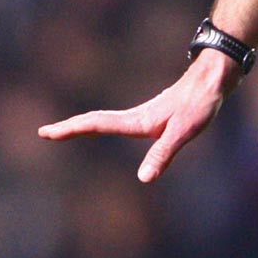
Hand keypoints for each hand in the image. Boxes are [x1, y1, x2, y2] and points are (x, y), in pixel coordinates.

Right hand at [39, 52, 243, 183]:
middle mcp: (134, 118)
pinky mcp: (150, 117)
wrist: (213, 79)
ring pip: (102, 120)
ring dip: (81, 125)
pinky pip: (115, 121)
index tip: (46, 132)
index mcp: (137, 121)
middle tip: (44, 132)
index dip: (71, 129)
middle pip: (93, 121)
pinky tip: (100, 129)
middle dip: (68, 128)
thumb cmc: (200, 103)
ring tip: (63, 132)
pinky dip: (98, 125)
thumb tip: (143, 179)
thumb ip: (163, 154)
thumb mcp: (183, 132)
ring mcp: (141, 116)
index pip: (96, 124)